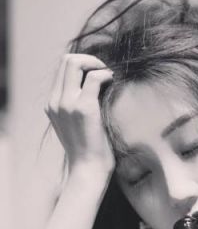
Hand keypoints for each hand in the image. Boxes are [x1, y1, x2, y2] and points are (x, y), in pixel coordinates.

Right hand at [45, 54, 114, 175]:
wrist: (89, 169)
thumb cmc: (89, 150)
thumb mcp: (76, 125)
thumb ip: (77, 105)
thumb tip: (95, 87)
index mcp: (52, 104)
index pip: (62, 69)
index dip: (82, 64)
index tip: (98, 73)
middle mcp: (56, 101)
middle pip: (66, 60)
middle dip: (89, 59)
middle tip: (105, 71)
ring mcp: (67, 103)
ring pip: (75, 62)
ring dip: (97, 64)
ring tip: (110, 77)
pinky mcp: (84, 108)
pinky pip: (94, 77)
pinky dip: (105, 74)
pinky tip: (114, 83)